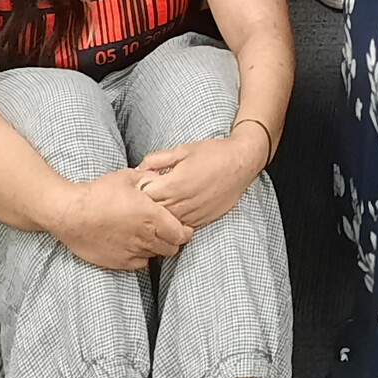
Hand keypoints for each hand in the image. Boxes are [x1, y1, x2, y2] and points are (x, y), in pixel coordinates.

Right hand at [52, 169, 190, 271]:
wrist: (71, 214)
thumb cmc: (98, 193)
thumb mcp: (128, 177)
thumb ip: (149, 178)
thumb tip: (159, 179)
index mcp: (152, 216)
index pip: (181, 234)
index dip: (186, 231)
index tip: (185, 227)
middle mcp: (145, 237)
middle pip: (172, 248)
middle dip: (174, 241)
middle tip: (169, 232)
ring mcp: (132, 252)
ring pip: (156, 256)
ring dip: (157, 248)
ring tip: (150, 237)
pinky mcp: (118, 262)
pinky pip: (139, 264)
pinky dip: (142, 256)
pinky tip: (135, 246)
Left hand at [135, 129, 264, 231]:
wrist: (241, 163)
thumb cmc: (213, 153)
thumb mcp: (182, 150)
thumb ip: (157, 159)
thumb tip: (138, 168)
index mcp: (173, 185)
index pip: (143, 197)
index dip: (136, 192)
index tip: (136, 186)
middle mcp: (181, 204)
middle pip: (152, 213)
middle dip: (145, 206)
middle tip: (142, 198)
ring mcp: (192, 215)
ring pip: (165, 224)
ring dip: (158, 217)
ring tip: (156, 206)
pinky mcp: (201, 220)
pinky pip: (180, 227)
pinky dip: (173, 222)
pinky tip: (172, 213)